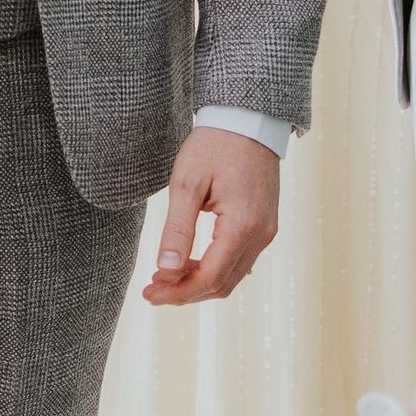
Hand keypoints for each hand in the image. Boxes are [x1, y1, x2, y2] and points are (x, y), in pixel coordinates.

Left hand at [142, 126, 279, 304]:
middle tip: (152, 291)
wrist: (247, 120)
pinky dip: (213, 268)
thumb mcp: (187, 184)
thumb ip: (177, 229)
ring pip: (232, 275)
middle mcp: (261, 235)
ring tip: (164, 279)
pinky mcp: (264, 225)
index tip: (150, 294)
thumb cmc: (214, 146)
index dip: (178, 291)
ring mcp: (265, 231)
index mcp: (243, 226)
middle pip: (223, 283)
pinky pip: (239, 260)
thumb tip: (166, 270)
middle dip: (186, 293)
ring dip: (199, 282)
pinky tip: (188, 263)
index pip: (210, 277)